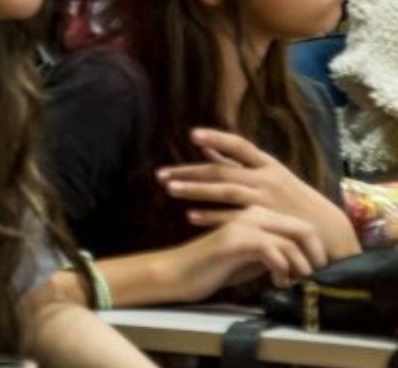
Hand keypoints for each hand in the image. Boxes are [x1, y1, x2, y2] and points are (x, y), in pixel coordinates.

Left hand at [162, 127, 358, 250]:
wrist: (329, 233)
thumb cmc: (294, 201)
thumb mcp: (272, 175)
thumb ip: (238, 162)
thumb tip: (206, 147)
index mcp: (269, 165)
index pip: (241, 146)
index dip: (217, 138)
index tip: (192, 135)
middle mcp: (267, 179)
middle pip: (223, 171)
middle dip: (190, 171)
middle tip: (160, 174)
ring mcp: (267, 201)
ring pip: (226, 191)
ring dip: (196, 190)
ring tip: (170, 189)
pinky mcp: (267, 223)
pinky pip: (235, 218)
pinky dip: (212, 217)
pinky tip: (190, 216)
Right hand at [172, 205, 329, 295]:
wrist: (179, 273)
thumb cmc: (216, 268)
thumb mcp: (253, 257)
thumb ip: (275, 250)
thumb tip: (304, 262)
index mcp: (258, 214)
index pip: (303, 226)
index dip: (318, 250)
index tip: (318, 273)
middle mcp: (253, 213)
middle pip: (304, 229)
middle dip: (316, 257)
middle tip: (314, 280)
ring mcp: (244, 224)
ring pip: (292, 240)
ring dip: (300, 267)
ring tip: (294, 283)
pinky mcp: (235, 240)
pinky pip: (274, 251)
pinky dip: (282, 270)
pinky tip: (276, 283)